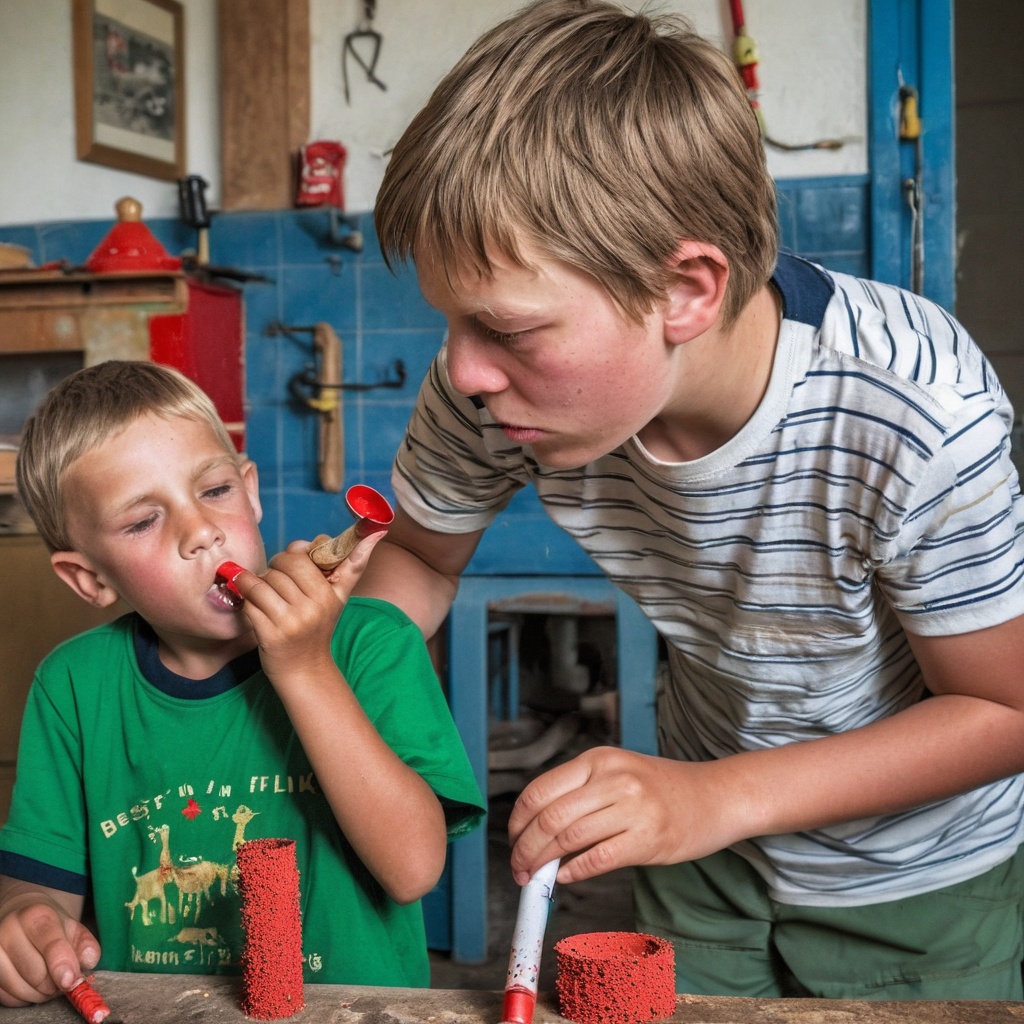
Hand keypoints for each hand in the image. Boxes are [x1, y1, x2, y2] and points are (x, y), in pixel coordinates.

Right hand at [0, 892, 97, 1006]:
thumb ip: (85, 944)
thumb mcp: (73, 928)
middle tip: (65, 978)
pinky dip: (24, 998)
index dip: (61, 964)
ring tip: (50, 980)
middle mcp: (8, 931)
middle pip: (36, 973)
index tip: (71, 981)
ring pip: (21, 989)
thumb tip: (89, 961)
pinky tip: (32, 984)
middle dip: (56, 983)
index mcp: (35, 915)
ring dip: (41, 994)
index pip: (49, 942)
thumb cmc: (51, 926)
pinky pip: (8, 998)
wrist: (19, 919)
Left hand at [229, 532, 383, 685]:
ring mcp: (290, 622)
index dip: (293, 554)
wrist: (305, 669)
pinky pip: (249, 602)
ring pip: (261, 582)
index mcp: (329, 594)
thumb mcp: (340, 596)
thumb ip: (354, 564)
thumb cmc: (319, 627)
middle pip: (279, 567)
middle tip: (277, 579)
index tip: (295, 560)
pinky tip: (256, 607)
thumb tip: (374, 532)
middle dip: (273, 568)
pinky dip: (247, 601)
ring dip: (256, 585)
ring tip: (265, 594)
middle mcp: (312, 607)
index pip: (300, 557)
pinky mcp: (270, 634)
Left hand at [507, 746, 737, 885]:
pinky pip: (598, 859)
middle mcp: (613, 779)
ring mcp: (633, 808)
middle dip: (524, 848)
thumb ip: (580, 792)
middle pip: (550, 817)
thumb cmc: (661, 788)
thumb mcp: (617, 772)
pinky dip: (574, 872)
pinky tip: (564, 878)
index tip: (512, 840)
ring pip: (569, 838)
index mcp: (598, 759)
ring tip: (534, 877)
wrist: (714, 796)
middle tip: (517, 867)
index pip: (540, 790)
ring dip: (542, 864)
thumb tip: (534, 828)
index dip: (518, 820)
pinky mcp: (648, 839)